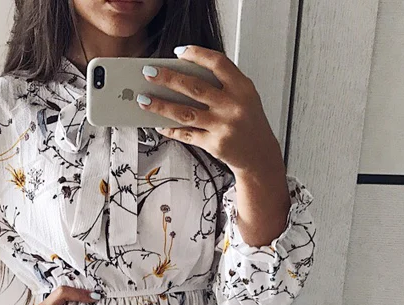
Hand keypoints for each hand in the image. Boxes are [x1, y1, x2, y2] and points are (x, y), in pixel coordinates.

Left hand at [138, 44, 285, 182]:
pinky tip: (158, 124)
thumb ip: (223, 85)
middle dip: (168, 78)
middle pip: (194, 87)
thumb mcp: (244, 97)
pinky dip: (170, 129)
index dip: (197, 55)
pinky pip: (186, 134)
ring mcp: (223, 126)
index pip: (217, 63)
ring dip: (161, 106)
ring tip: (143, 100)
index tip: (178, 51)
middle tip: (148, 72)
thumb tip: (184, 77)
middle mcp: (232, 105)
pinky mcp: (214, 144)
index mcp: (242, 87)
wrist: (259, 155)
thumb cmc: (248, 122)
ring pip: (185, 113)